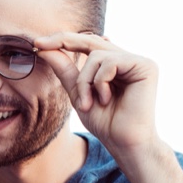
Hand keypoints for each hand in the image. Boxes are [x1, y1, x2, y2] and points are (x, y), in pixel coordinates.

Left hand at [34, 33, 160, 156]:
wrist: (124, 143)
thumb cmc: (105, 123)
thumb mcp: (78, 93)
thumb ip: (65, 70)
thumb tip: (44, 48)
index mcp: (114, 63)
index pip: (87, 42)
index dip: (63, 39)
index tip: (37, 42)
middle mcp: (127, 58)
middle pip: (90, 40)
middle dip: (63, 44)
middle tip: (40, 46)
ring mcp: (138, 61)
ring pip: (96, 55)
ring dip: (84, 81)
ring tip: (89, 103)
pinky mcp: (146, 66)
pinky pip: (110, 62)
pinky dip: (99, 83)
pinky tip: (106, 100)